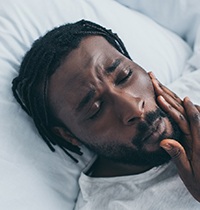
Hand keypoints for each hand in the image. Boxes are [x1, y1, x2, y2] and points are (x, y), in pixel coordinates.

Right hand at [149, 72, 199, 201]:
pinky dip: (182, 106)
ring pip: (187, 110)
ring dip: (173, 97)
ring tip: (161, 87)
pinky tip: (177, 100)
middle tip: (156, 82)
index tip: (160, 96)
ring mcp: (199, 133)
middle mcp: (199, 134)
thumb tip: (164, 141)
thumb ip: (178, 156)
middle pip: (184, 109)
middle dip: (169, 95)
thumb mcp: (189, 174)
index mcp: (197, 143)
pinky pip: (191, 116)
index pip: (183, 120)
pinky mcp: (198, 134)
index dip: (171, 107)